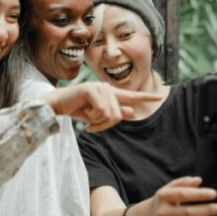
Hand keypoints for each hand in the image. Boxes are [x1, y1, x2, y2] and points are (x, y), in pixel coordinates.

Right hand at [42, 82, 162, 131]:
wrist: (56, 105)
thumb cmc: (75, 108)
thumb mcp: (96, 115)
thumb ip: (114, 112)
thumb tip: (131, 112)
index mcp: (109, 93)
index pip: (131, 96)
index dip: (145, 97)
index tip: (160, 97)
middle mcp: (106, 88)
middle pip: (119, 114)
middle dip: (105, 125)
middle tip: (92, 127)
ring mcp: (99, 87)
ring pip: (110, 114)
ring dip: (97, 122)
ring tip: (86, 119)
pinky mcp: (91, 90)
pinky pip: (101, 111)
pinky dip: (91, 118)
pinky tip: (83, 114)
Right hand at [132, 176, 216, 215]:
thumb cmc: (160, 203)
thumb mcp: (166, 191)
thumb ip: (182, 184)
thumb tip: (198, 180)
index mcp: (162, 197)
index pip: (182, 194)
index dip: (199, 194)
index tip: (214, 194)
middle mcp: (162, 213)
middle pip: (187, 212)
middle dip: (206, 210)